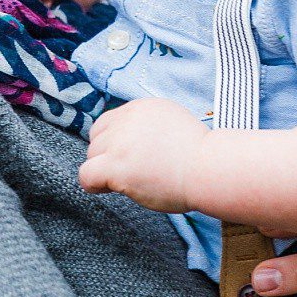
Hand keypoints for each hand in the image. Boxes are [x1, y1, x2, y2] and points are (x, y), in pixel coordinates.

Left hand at [78, 97, 206, 212]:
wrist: (209, 168)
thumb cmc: (199, 154)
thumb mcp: (171, 122)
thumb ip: (146, 125)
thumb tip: (128, 140)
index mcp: (140, 107)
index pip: (110, 122)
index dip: (115, 141)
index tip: (130, 156)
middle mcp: (126, 120)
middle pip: (98, 137)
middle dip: (109, 154)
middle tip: (131, 171)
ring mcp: (120, 142)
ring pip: (92, 155)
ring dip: (105, 169)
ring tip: (129, 181)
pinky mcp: (116, 166)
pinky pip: (86, 175)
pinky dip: (92, 184)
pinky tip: (106, 189)